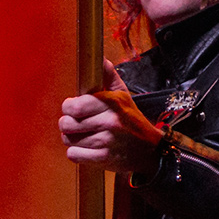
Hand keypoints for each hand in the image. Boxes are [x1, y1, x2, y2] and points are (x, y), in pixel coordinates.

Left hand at [59, 59, 164, 173]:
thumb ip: (109, 77)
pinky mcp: (104, 158)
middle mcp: (110, 121)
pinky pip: (74, 155)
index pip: (76, 105)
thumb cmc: (133, 121)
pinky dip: (77, 153)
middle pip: (67, 123)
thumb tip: (101, 60)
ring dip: (72, 139)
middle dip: (67, 124)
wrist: (151, 150)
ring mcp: (107, 141)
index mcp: (113, 103)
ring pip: (68, 140)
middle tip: (76, 124)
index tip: (73, 108)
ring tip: (83, 136)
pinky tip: (86, 148)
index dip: (69, 107)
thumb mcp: (124, 96)